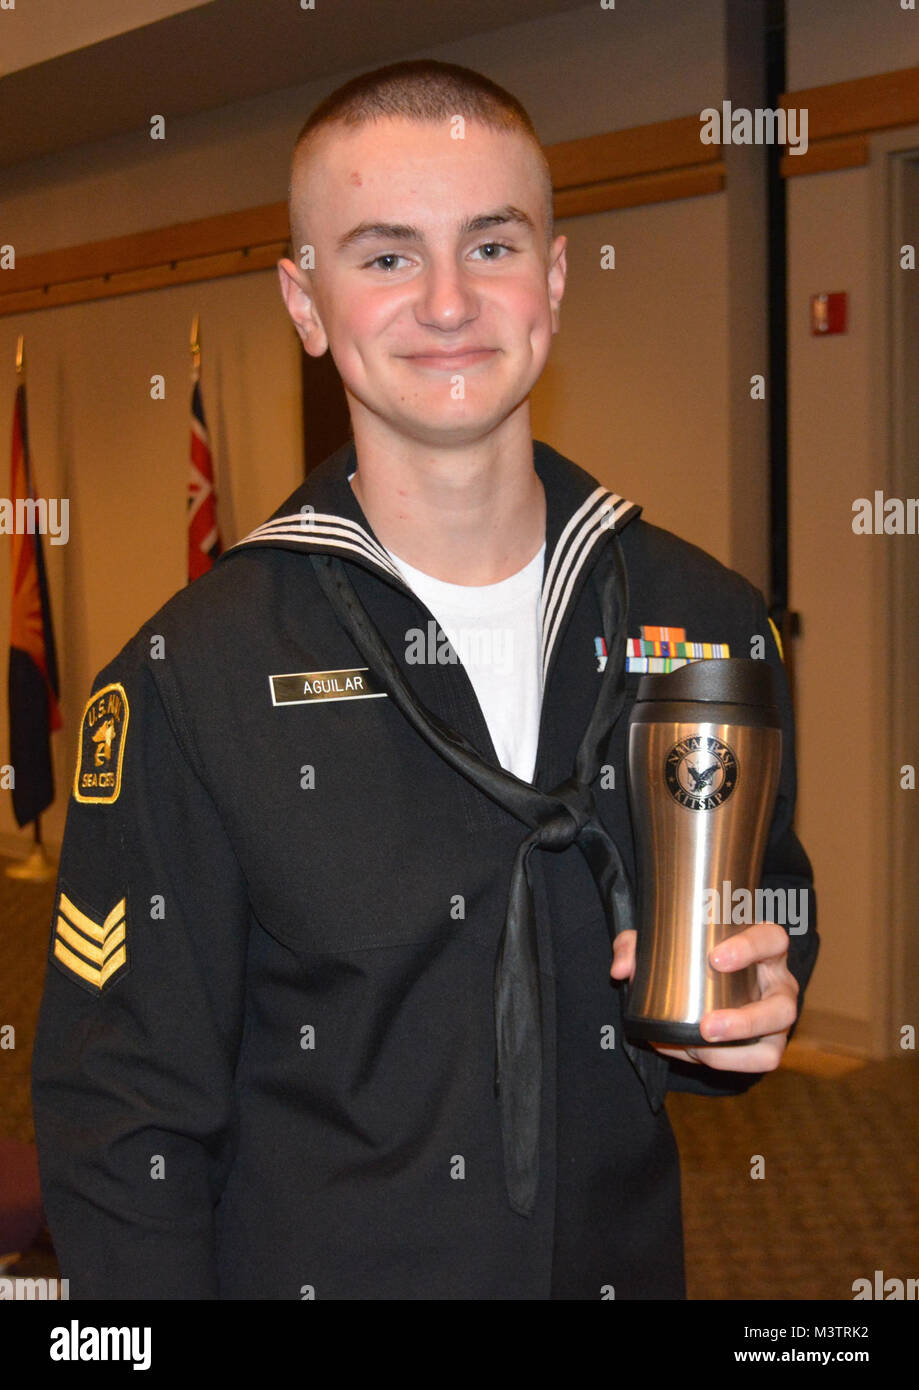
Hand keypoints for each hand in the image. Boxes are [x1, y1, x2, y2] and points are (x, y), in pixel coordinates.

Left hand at [610, 922, 798, 1071]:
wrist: (708, 983)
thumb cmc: (694, 955)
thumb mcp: (665, 942)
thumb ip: (636, 946)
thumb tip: (622, 970)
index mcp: (763, 947)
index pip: (771, 939)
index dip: (750, 948)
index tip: (715, 959)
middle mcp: (779, 985)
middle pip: (782, 1006)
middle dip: (745, 1022)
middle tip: (706, 1026)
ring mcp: (777, 1020)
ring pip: (772, 1046)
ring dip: (735, 1054)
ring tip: (697, 1050)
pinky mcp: (768, 1046)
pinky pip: (757, 1064)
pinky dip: (726, 1064)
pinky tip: (694, 1053)